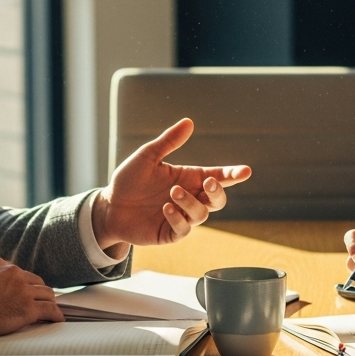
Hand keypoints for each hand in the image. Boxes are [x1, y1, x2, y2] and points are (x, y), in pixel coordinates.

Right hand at [0, 256, 63, 337]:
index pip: (19, 273)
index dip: (24, 284)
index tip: (26, 291)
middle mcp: (14, 273)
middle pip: (36, 282)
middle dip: (39, 291)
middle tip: (42, 300)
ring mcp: (23, 290)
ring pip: (46, 293)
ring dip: (49, 301)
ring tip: (51, 309)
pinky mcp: (28, 307)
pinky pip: (49, 310)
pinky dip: (56, 314)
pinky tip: (57, 319)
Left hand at [92, 119, 250, 249]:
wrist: (109, 207)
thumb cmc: (129, 180)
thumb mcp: (147, 156)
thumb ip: (168, 142)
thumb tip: (189, 122)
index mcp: (189, 178)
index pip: (218, 177)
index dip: (232, 175)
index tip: (245, 171)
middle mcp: (189, 198)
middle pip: (217, 199)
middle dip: (217, 191)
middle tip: (208, 181)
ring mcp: (181, 217)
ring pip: (201, 214)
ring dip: (190, 203)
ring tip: (171, 193)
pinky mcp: (170, 233)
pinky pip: (184, 229)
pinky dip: (178, 218)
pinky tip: (166, 208)